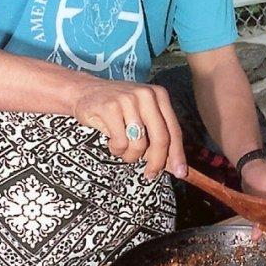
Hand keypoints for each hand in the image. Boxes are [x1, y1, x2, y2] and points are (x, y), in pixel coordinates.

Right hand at [72, 78, 186, 180]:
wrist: (84, 91)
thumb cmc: (117, 108)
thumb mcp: (141, 115)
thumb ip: (157, 136)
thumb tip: (174, 165)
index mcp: (159, 95)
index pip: (174, 130)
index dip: (178, 155)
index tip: (181, 172)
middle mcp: (146, 95)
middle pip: (160, 139)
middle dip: (157, 162)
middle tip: (150, 174)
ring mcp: (127, 100)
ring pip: (139, 144)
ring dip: (130, 155)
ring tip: (123, 149)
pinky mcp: (109, 107)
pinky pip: (120, 143)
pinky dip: (116, 149)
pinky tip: (111, 142)